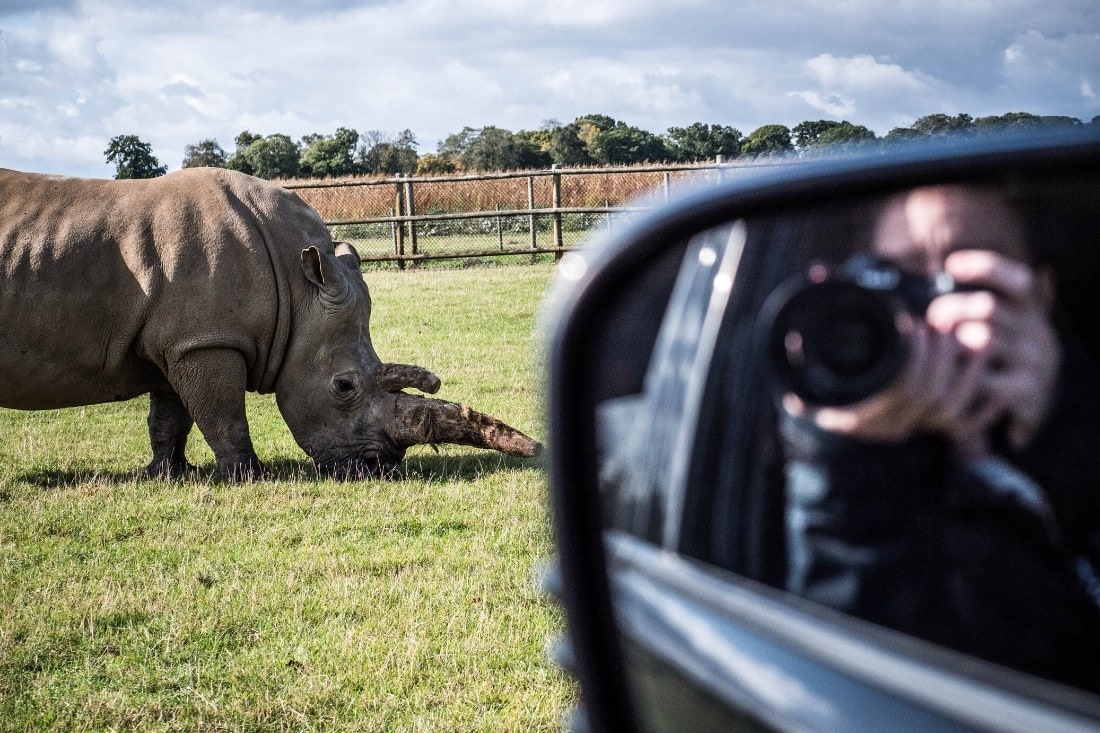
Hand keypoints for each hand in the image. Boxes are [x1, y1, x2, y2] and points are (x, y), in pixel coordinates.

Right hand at [784, 250, 1059, 454]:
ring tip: (971, 337)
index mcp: (853, 408)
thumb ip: (818, 307)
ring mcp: (905, 428)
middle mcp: (881, 425)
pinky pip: (964, 426)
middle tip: (943, 323)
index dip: (915, 357)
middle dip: (941, 358)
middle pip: (927, 398)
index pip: (899, 390)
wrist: (817, 401)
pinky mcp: (922, 429)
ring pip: (948, 410)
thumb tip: (820, 272)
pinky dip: (983, 401)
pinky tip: (985, 369)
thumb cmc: (813, 366)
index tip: (916, 323)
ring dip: (966, 373)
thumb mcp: (808, 342)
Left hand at [929, 250, 1060, 448]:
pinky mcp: (1026, 388)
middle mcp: (1037, 330)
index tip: (951, 264)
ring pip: (982, 341)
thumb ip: (979, 303)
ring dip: (950, 343)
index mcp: (1031, 309)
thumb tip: (939, 273)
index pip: (1018, 280)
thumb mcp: (1002, 324)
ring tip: (934, 346)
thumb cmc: (1002, 354)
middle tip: (931, 317)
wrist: (1032, 402)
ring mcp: (1034, 359)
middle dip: (951, 309)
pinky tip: (945, 372)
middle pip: (988, 308)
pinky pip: (982, 377)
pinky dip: (958, 374)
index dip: (986, 268)